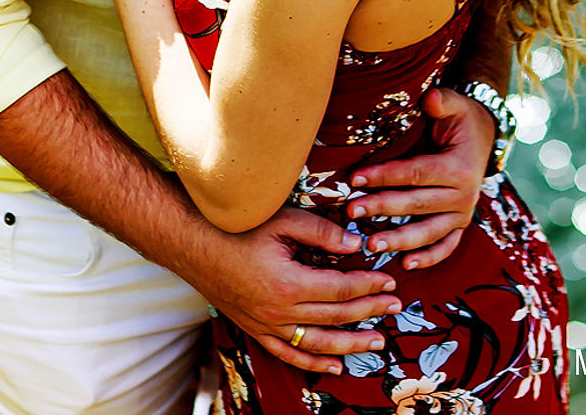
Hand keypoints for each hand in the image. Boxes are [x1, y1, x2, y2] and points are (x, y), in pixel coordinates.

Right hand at [197, 206, 401, 373]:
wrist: (191, 243)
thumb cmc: (234, 227)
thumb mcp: (280, 220)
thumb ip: (321, 232)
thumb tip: (356, 245)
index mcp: (288, 283)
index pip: (341, 288)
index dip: (369, 285)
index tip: (389, 280)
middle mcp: (279, 311)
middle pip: (336, 316)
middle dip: (369, 311)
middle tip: (395, 305)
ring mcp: (266, 325)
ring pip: (319, 343)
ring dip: (352, 344)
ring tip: (378, 341)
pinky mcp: (255, 329)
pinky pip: (289, 354)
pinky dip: (315, 364)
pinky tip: (337, 365)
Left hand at [346, 87, 493, 268]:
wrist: (483, 137)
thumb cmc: (459, 118)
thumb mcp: (453, 104)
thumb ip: (443, 101)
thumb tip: (431, 97)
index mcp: (459, 168)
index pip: (415, 173)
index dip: (385, 175)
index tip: (355, 178)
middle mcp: (463, 195)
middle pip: (417, 204)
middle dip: (382, 208)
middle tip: (351, 212)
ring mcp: (463, 213)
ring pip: (429, 231)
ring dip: (400, 240)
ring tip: (371, 245)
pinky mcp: (460, 224)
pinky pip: (447, 245)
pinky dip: (430, 257)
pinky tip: (406, 264)